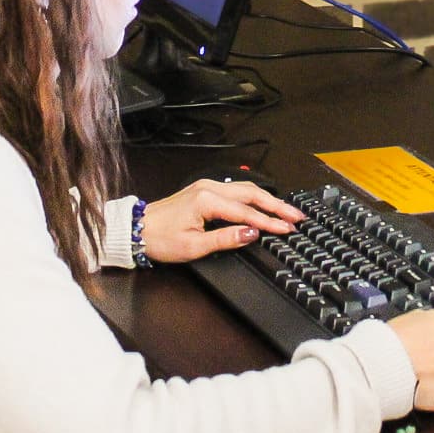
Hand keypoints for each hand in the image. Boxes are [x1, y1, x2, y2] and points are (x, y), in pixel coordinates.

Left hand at [138, 180, 306, 263]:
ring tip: (286, 210)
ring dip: (267, 200)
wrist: (136, 229)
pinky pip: (235, 191)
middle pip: (252, 194)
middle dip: (277, 206)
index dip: (270, 222)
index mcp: (207, 200)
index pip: (247, 212)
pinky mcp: (203, 190)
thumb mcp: (194, 245)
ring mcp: (206, 186)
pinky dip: (254, 197)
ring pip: (245, 190)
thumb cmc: (160, 238)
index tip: (287, 229)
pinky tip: (262, 203)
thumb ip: (226, 238)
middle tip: (297, 217)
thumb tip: (251, 233)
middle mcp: (209, 188)